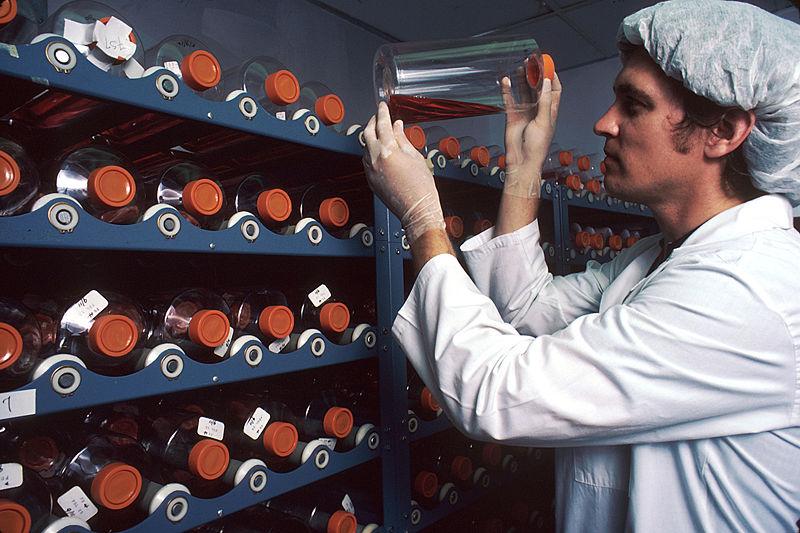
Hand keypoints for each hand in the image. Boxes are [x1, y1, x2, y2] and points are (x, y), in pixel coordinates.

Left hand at [363, 101, 444, 243]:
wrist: (416, 210)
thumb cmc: (421, 187)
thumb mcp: (416, 157)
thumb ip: (403, 139)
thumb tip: (397, 126)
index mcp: (388, 150)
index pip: (382, 124)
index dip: (382, 112)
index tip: (383, 106)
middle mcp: (375, 159)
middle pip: (367, 133)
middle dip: (372, 122)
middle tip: (379, 117)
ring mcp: (370, 170)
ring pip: (365, 147)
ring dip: (371, 137)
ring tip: (382, 134)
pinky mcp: (370, 180)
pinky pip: (366, 160)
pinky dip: (371, 151)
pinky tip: (380, 151)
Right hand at [501, 72, 561, 197]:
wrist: (521, 161)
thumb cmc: (537, 146)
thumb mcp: (544, 122)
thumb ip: (545, 101)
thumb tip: (546, 82)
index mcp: (550, 110)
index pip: (554, 89)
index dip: (553, 77)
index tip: (548, 65)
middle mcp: (538, 109)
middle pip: (538, 87)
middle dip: (536, 75)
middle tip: (532, 62)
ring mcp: (525, 112)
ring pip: (524, 91)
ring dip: (522, 79)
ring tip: (520, 67)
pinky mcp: (512, 115)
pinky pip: (509, 99)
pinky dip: (507, 90)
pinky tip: (505, 80)